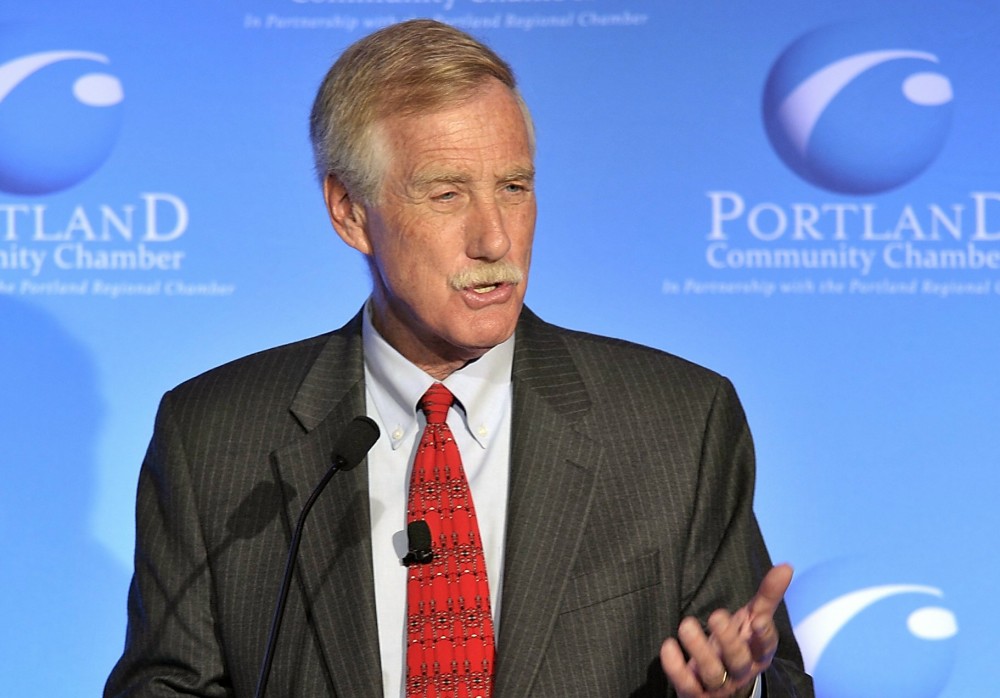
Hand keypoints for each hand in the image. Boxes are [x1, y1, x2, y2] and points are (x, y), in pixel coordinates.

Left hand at [659, 564, 792, 697]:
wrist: (721, 684)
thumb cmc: (738, 644)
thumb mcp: (753, 619)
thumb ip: (767, 596)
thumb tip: (786, 566)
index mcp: (757, 654)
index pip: (765, 647)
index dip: (763, 636)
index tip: (756, 620)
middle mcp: (740, 672)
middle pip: (738, 661)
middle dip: (728, 639)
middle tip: (716, 615)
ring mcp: (718, 685)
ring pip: (712, 673)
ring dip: (699, 649)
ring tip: (686, 625)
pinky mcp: (695, 693)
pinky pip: (686, 685)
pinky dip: (675, 668)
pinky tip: (668, 646)